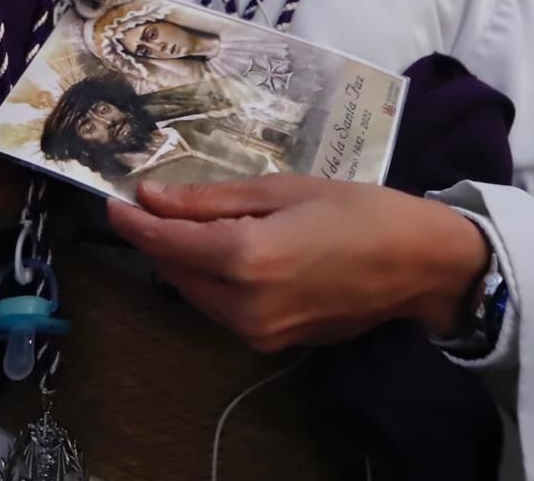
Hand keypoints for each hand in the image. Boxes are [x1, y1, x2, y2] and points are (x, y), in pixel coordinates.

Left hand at [107, 176, 489, 352]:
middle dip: (160, 239)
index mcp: (246, 259)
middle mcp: (244, 305)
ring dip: (187, 261)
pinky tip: (231, 252)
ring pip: (197, 294)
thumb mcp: (282, 190)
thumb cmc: (358, 211)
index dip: (133, 222)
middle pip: (175, 272)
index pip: (165, 244)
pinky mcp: (273, 344)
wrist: (419, 265)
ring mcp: (259, 333)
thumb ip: (211, 200)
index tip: (114, 202)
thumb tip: (153, 198)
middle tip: (158, 203)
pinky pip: (224, 309)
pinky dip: (215, 280)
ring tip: (198, 223)